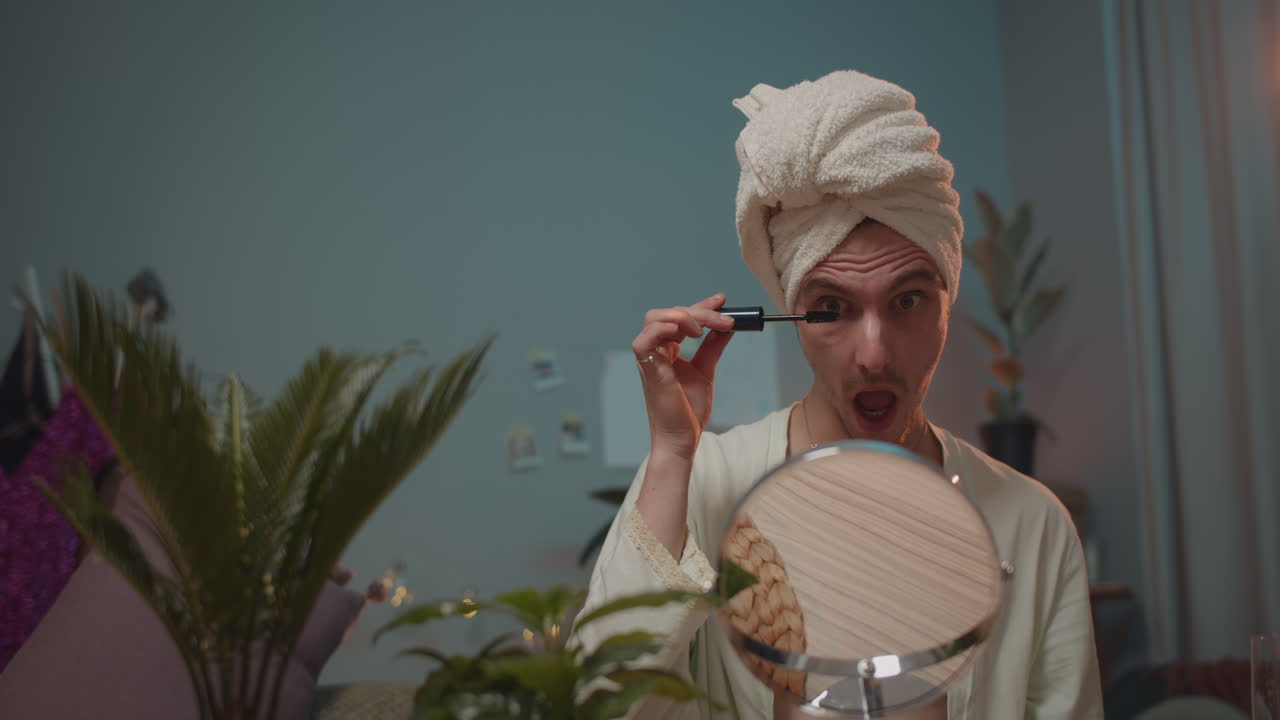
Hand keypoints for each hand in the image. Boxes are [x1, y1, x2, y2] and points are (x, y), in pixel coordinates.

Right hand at [632, 293, 735, 460]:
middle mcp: (656, 350)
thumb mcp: (705, 371)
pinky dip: (659, 329)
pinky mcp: (648, 370)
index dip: (701, 305)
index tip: (722, 300)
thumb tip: (728, 327)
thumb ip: (712, 347)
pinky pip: (642, 341)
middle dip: (698, 311)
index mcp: (668, 349)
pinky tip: (679, 329)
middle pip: (669, 313)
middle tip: (724, 320)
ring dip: (681, 316)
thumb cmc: (689, 410)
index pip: (681, 317)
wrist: (683, 437)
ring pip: (655, 319)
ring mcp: (650, 359)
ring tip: (702, 329)